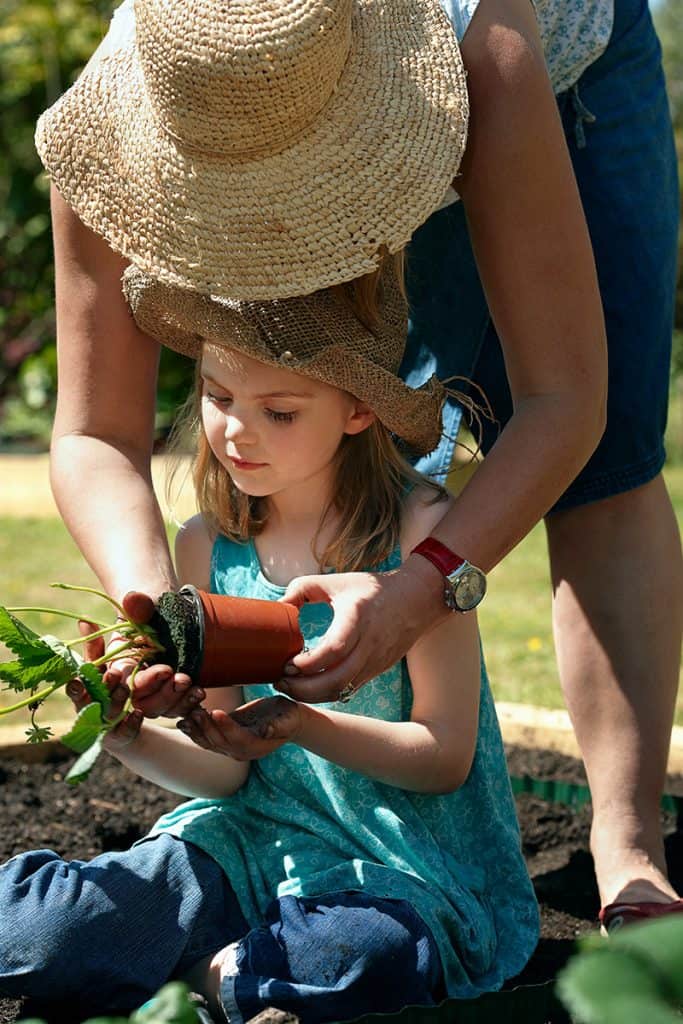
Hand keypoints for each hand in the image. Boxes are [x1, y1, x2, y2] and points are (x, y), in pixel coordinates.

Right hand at [65, 619, 142, 749]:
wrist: (121, 726)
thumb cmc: (106, 688)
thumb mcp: (100, 667)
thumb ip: (93, 648)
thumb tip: (83, 620)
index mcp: (84, 693)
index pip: (76, 690)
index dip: (76, 687)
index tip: (78, 681)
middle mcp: (92, 710)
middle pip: (95, 701)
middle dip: (104, 687)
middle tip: (114, 674)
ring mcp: (105, 725)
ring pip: (110, 714)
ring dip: (118, 699)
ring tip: (127, 688)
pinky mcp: (121, 736)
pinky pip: (126, 732)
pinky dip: (132, 723)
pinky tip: (139, 713)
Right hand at [115, 591, 205, 718]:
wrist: (167, 616)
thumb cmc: (152, 610)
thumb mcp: (144, 606)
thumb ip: (138, 606)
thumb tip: (132, 598)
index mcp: (120, 666)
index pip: (128, 683)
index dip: (147, 681)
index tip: (166, 669)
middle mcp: (135, 684)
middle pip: (145, 703)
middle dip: (165, 695)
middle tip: (183, 679)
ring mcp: (154, 692)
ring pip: (163, 709)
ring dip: (180, 702)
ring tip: (197, 690)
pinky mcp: (171, 696)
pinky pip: (178, 709)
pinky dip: (190, 707)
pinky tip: (201, 698)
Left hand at [177, 695, 300, 760]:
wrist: (287, 721)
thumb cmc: (289, 718)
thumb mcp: (288, 720)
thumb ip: (278, 727)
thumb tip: (268, 730)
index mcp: (255, 748)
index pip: (237, 739)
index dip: (226, 726)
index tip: (216, 712)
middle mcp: (240, 751)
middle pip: (219, 741)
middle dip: (206, 727)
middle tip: (196, 710)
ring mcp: (230, 746)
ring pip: (208, 742)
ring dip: (196, 730)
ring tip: (186, 716)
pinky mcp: (224, 736)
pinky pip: (206, 737)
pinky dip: (194, 730)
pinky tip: (184, 720)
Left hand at [276, 557, 446, 702]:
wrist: (416, 600)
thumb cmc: (372, 589)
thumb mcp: (337, 581)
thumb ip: (303, 588)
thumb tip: (278, 607)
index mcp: (358, 617)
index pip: (334, 649)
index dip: (308, 663)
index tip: (287, 664)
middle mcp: (369, 644)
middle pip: (337, 679)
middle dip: (304, 688)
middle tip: (281, 681)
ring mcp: (375, 661)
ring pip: (343, 690)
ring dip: (313, 695)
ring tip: (290, 687)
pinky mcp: (376, 671)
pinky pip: (349, 690)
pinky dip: (326, 693)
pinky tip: (309, 687)